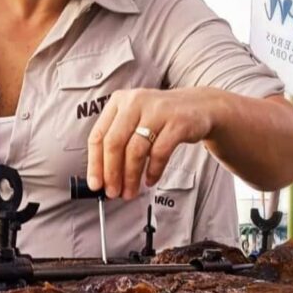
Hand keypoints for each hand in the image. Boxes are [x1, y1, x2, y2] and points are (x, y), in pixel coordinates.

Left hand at [86, 88, 217, 199]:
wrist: (198, 106)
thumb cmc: (161, 117)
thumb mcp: (135, 119)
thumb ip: (118, 141)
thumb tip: (102, 176)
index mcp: (119, 101)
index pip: (98, 135)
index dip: (95, 163)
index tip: (95, 184)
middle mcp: (135, 102)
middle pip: (114, 143)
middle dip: (111, 173)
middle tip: (113, 192)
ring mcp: (157, 111)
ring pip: (136, 150)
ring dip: (131, 176)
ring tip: (130, 191)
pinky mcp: (176, 122)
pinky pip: (159, 153)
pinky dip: (153, 171)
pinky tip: (150, 179)